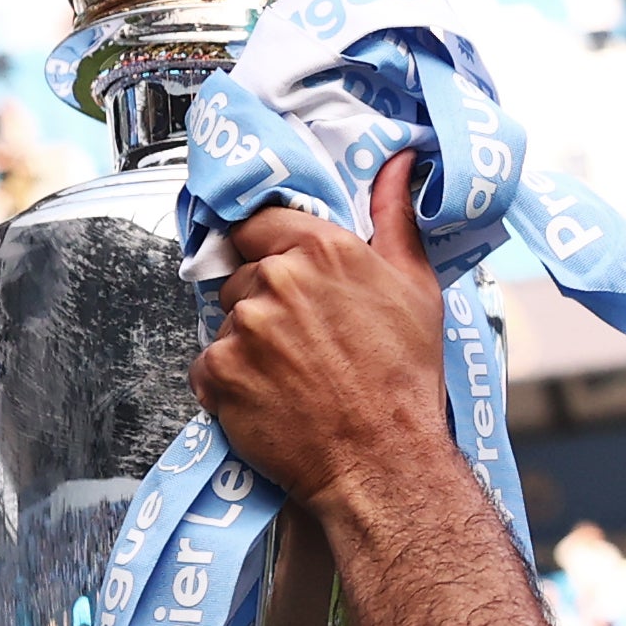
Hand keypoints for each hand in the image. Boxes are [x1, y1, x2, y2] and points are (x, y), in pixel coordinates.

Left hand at [193, 151, 453, 513]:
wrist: (385, 462)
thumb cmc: (405, 381)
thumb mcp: (416, 287)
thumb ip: (393, 216)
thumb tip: (397, 163)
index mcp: (322, 249)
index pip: (259, 224)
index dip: (270, 251)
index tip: (285, 277)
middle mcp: (276, 281)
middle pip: (242, 275)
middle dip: (264, 302)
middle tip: (305, 341)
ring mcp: (243, 328)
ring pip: (228, 323)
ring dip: (250, 344)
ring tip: (294, 376)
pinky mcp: (219, 373)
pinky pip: (210, 366)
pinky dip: (231, 383)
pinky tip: (271, 399)